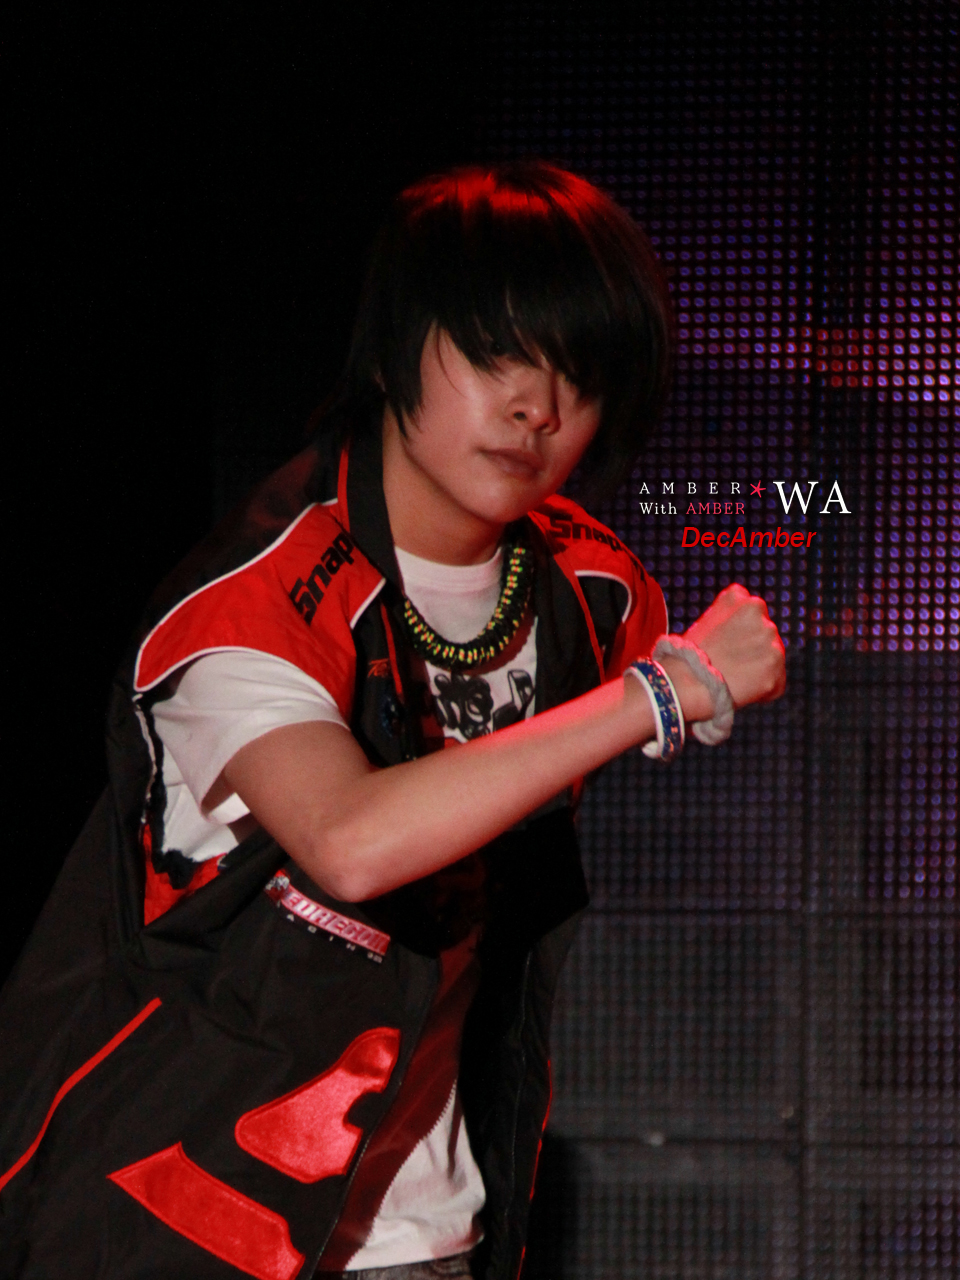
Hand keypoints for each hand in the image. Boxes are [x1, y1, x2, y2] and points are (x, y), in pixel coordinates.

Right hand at [683, 584, 785, 708]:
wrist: (686, 681)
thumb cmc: (691, 652)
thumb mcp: (711, 617)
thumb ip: (733, 612)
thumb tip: (746, 618)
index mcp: (748, 604)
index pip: (755, 616)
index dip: (742, 632)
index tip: (728, 643)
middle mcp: (765, 621)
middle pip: (766, 638)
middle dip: (754, 650)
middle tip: (731, 663)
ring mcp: (772, 647)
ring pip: (773, 660)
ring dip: (760, 669)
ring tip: (734, 678)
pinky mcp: (774, 673)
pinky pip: (775, 685)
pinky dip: (764, 690)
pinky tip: (742, 690)